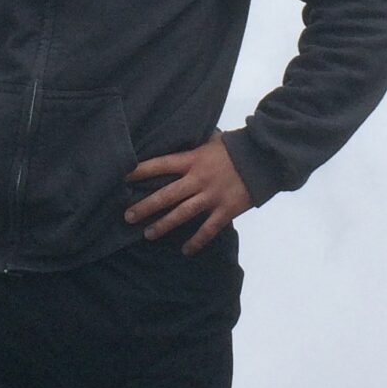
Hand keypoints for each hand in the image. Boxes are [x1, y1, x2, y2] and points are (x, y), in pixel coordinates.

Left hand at [126, 135, 252, 254]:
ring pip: (182, 214)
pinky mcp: (226, 210)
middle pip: (166, 195)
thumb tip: (182, 137)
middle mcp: (198, 179)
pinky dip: (196, 241)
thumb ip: (195, 146)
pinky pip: (208, 229)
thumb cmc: (236, 147)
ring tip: (148, 234)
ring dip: (164, 225)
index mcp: (193, 160)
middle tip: (128, 216)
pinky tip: (185, 250)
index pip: (160, 165)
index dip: (141, 171)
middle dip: (145, 206)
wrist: (264, 158)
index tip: (123, 178)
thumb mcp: (212, 141)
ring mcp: (212, 197)